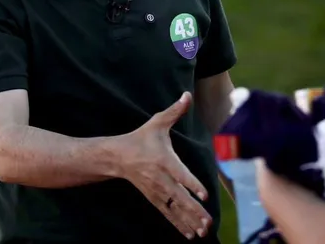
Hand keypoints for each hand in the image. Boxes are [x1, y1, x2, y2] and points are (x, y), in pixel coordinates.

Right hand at [118, 92, 211, 239]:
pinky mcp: (154, 198)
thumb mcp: (157, 123)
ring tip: (203, 232)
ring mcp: (156, 191)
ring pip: (175, 209)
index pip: (180, 174)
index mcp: (163, 160)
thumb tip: (188, 94)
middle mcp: (160, 179)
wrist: (116, 156)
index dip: (192, 184)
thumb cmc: (141, 138)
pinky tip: (190, 235)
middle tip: (208, 222)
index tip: (204, 194)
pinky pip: (168, 214)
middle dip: (194, 211)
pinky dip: (179, 225)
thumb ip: (175, 111)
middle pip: (179, 197)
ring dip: (189, 221)